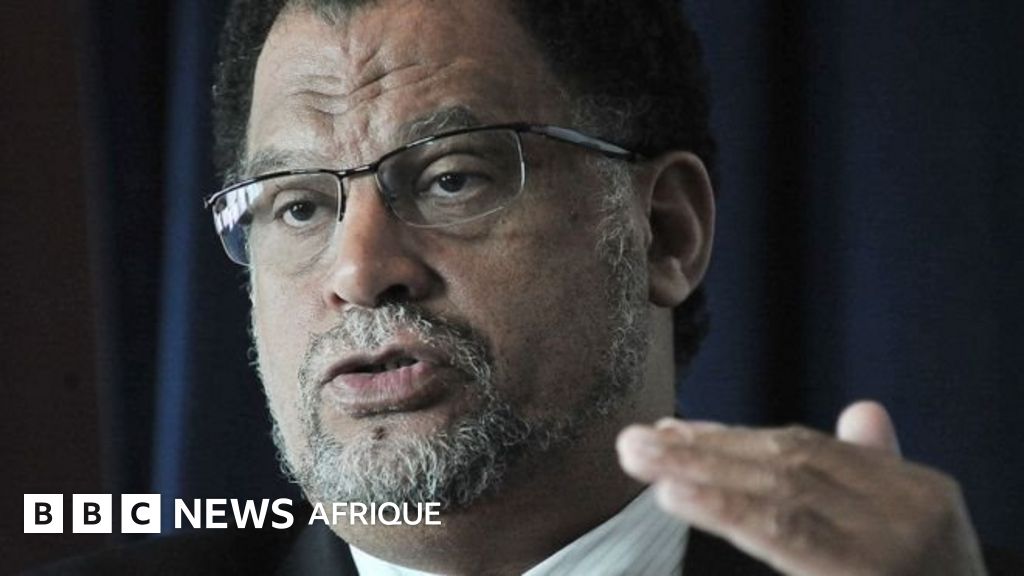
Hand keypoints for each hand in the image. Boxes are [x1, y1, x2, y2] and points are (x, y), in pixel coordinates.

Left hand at [616, 401, 986, 574]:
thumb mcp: (917, 529)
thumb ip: (876, 472)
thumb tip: (861, 411)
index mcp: (918, 493)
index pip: (809, 452)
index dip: (734, 439)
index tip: (674, 432)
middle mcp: (908, 513)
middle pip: (786, 466)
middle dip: (703, 451)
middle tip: (635, 441)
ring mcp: (889, 548)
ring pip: (777, 494)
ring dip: (699, 471)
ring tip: (642, 458)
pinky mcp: (862, 574)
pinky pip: (784, 536)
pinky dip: (723, 509)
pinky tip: (675, 494)